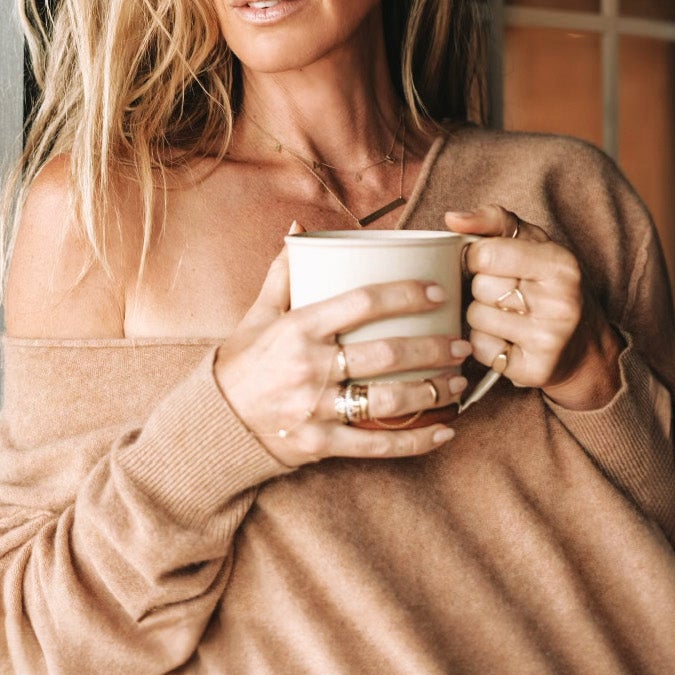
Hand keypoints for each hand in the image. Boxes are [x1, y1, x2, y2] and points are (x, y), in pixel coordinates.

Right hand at [214, 223, 471, 466]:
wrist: (214, 420)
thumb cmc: (242, 362)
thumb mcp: (258, 314)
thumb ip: (283, 274)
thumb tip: (298, 229)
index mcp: (297, 328)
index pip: (362, 302)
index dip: (406, 294)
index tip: (438, 292)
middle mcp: (309, 367)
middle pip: (387, 353)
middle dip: (434, 348)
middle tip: (461, 343)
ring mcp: (315, 408)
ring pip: (389, 399)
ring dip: (434, 390)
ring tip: (458, 382)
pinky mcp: (320, 444)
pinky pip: (378, 445)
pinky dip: (417, 441)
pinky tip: (445, 431)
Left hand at [444, 205, 622, 410]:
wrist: (583, 346)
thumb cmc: (548, 285)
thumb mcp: (532, 242)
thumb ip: (494, 221)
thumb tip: (453, 218)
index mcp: (560, 264)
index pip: (486, 254)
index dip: (475, 257)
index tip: (486, 263)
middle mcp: (561, 302)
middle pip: (479, 286)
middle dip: (481, 288)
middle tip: (504, 293)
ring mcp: (549, 339)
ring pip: (475, 317)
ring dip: (480, 317)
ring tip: (506, 316)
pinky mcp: (534, 369)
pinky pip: (480, 348)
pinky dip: (484, 343)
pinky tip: (506, 339)